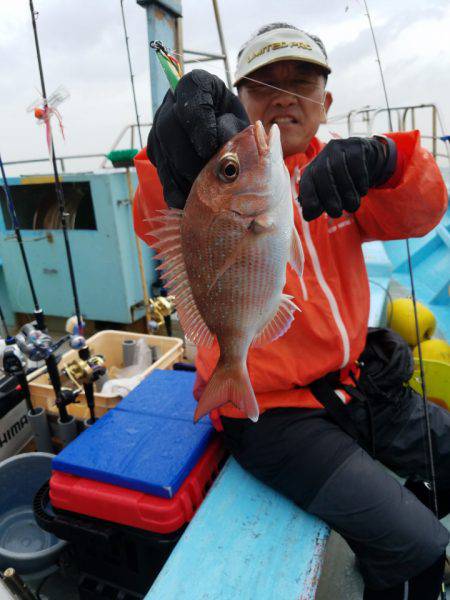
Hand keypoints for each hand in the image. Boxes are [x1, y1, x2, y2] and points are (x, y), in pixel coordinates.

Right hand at [147, 69, 249, 208]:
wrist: (219, 137)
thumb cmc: (233, 127)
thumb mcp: (240, 123)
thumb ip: (235, 130)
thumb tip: (227, 146)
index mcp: (197, 85)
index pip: (191, 94)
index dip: (198, 122)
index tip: (209, 147)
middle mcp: (170, 103)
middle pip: (169, 127)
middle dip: (188, 157)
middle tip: (206, 178)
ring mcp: (159, 128)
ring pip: (162, 152)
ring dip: (182, 176)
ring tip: (201, 195)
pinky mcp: (155, 151)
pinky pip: (161, 171)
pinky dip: (174, 190)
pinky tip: (187, 203)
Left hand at [299, 136, 395, 220]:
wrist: (367, 160)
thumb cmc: (344, 182)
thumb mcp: (330, 193)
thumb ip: (319, 204)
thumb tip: (308, 215)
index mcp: (313, 169)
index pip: (306, 182)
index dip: (308, 197)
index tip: (313, 214)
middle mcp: (323, 156)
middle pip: (321, 173)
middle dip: (328, 196)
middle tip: (336, 213)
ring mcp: (339, 148)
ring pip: (340, 168)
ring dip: (347, 192)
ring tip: (353, 206)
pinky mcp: (356, 145)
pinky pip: (356, 163)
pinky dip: (360, 180)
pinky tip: (362, 191)